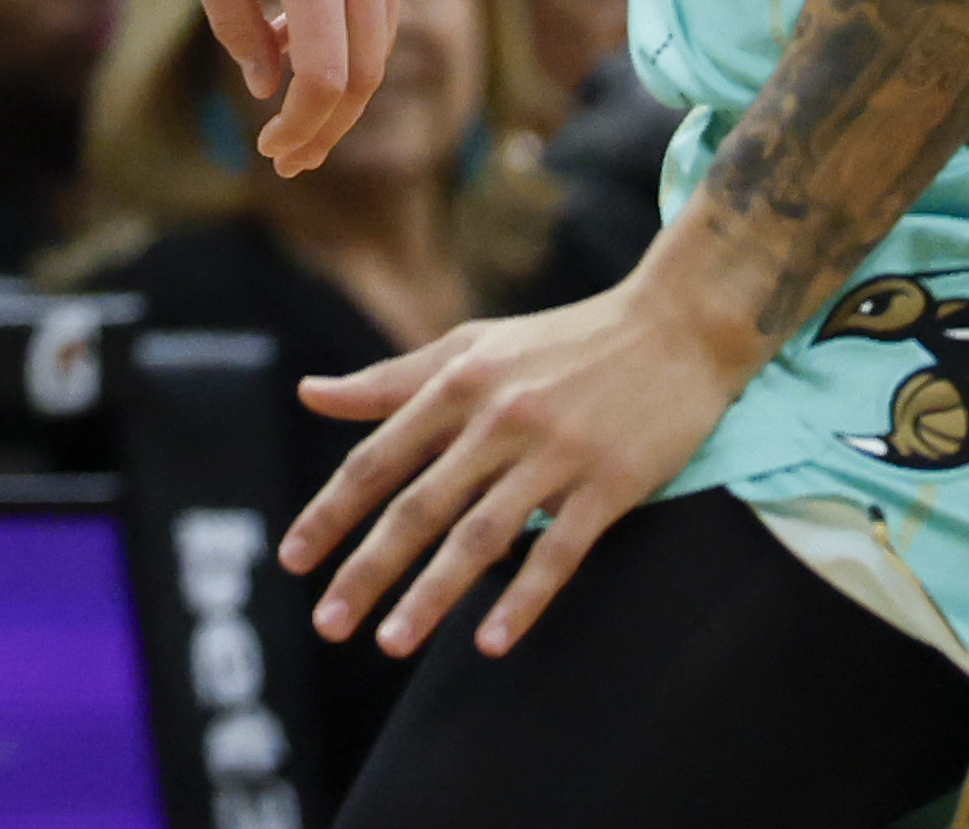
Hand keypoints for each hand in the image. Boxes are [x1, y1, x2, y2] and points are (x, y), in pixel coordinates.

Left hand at [152, 0, 416, 172]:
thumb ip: (234, 18)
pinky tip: (297, 21)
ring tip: (283, 85)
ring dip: (340, 74)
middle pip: (368, 69)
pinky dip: (351, 23)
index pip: (329, 77)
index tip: (272, 150)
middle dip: (329, 124)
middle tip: (288, 155)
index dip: (305, 127)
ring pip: (382, 32)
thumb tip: (267, 84)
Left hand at [278, 275, 758, 659]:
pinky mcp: (611, 484)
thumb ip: (391, 380)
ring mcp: (555, 453)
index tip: (292, 560)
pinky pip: (559, 551)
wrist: (676, 326)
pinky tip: (490, 641)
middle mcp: (497, 418)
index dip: (331, 512)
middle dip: (367, 568)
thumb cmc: (563, 341)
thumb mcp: (471, 346)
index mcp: (456, 383)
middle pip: (418, 506)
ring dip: (432, 595)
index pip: (377, 459)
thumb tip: (309, 395)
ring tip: (392, 643)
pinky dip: (524, 599)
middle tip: (327, 623)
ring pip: (481, 536)